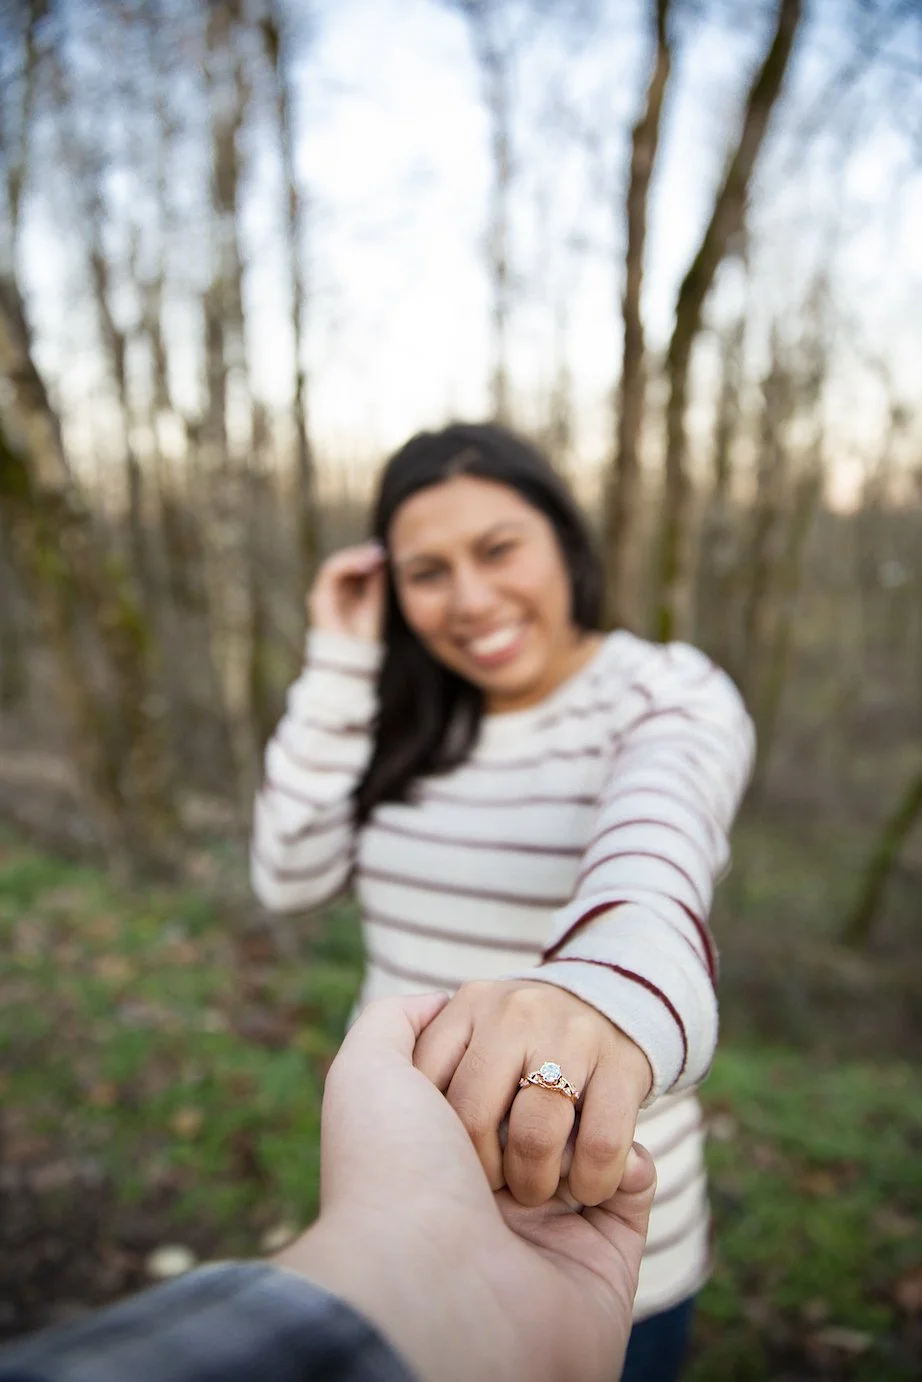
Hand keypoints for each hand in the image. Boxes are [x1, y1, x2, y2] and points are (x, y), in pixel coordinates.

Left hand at [275, 993, 654, 1381]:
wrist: (438, 1294)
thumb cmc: (394, 1173)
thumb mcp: (365, 1073)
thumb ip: (392, 1021)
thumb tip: (439, 999)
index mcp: (445, 1133)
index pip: (488, 1064)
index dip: (477, 1069)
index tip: (457, 1094)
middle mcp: (496, 1169)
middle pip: (544, 1087)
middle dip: (526, 1108)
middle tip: (499, 1155)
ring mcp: (554, 1206)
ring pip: (591, 1122)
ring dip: (566, 1142)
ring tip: (545, 1186)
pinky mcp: (608, 1240)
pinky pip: (639, 1169)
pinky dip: (622, 1166)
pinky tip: (595, 1188)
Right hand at [308, 541, 385, 641]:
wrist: (351, 659)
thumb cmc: (363, 637)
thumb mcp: (374, 603)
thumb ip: (374, 582)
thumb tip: (380, 558)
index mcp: (341, 594)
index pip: (349, 567)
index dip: (363, 556)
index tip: (382, 552)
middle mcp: (329, 592)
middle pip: (341, 563)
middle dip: (360, 553)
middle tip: (380, 550)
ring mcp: (321, 594)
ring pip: (334, 564)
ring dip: (355, 556)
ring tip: (375, 555)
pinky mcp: (319, 598)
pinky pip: (330, 572)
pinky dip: (348, 564)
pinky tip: (365, 564)